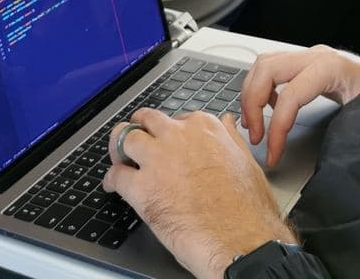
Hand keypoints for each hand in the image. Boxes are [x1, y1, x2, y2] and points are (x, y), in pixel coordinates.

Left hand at [105, 109, 295, 278]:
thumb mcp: (246, 161)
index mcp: (204, 128)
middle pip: (146, 120)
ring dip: (119, 148)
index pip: (177, 118)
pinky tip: (113, 186)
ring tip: (119, 158)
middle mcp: (177, 137)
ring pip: (125, 138)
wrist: (240, 239)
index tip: (168, 142)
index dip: (170, 132)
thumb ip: (229, 138)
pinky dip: (111, 180)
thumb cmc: (248, 208)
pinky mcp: (141, 188)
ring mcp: (157, 160)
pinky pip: (115, 175)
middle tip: (137, 142)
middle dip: (140, 129)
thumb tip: (225, 123)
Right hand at [241, 45, 359, 167]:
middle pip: (267, 69)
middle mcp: (316, 55)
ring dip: (252, 94)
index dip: (276, 127)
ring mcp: (310, 56)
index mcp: (331, 66)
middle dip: (252, 104)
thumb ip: (345, 130)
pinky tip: (270, 110)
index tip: (272, 153)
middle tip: (254, 136)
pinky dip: (263, 89)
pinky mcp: (308, 64)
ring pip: (265, 64)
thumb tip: (321, 158)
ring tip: (254, 125)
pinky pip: (273, 69)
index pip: (290, 94)